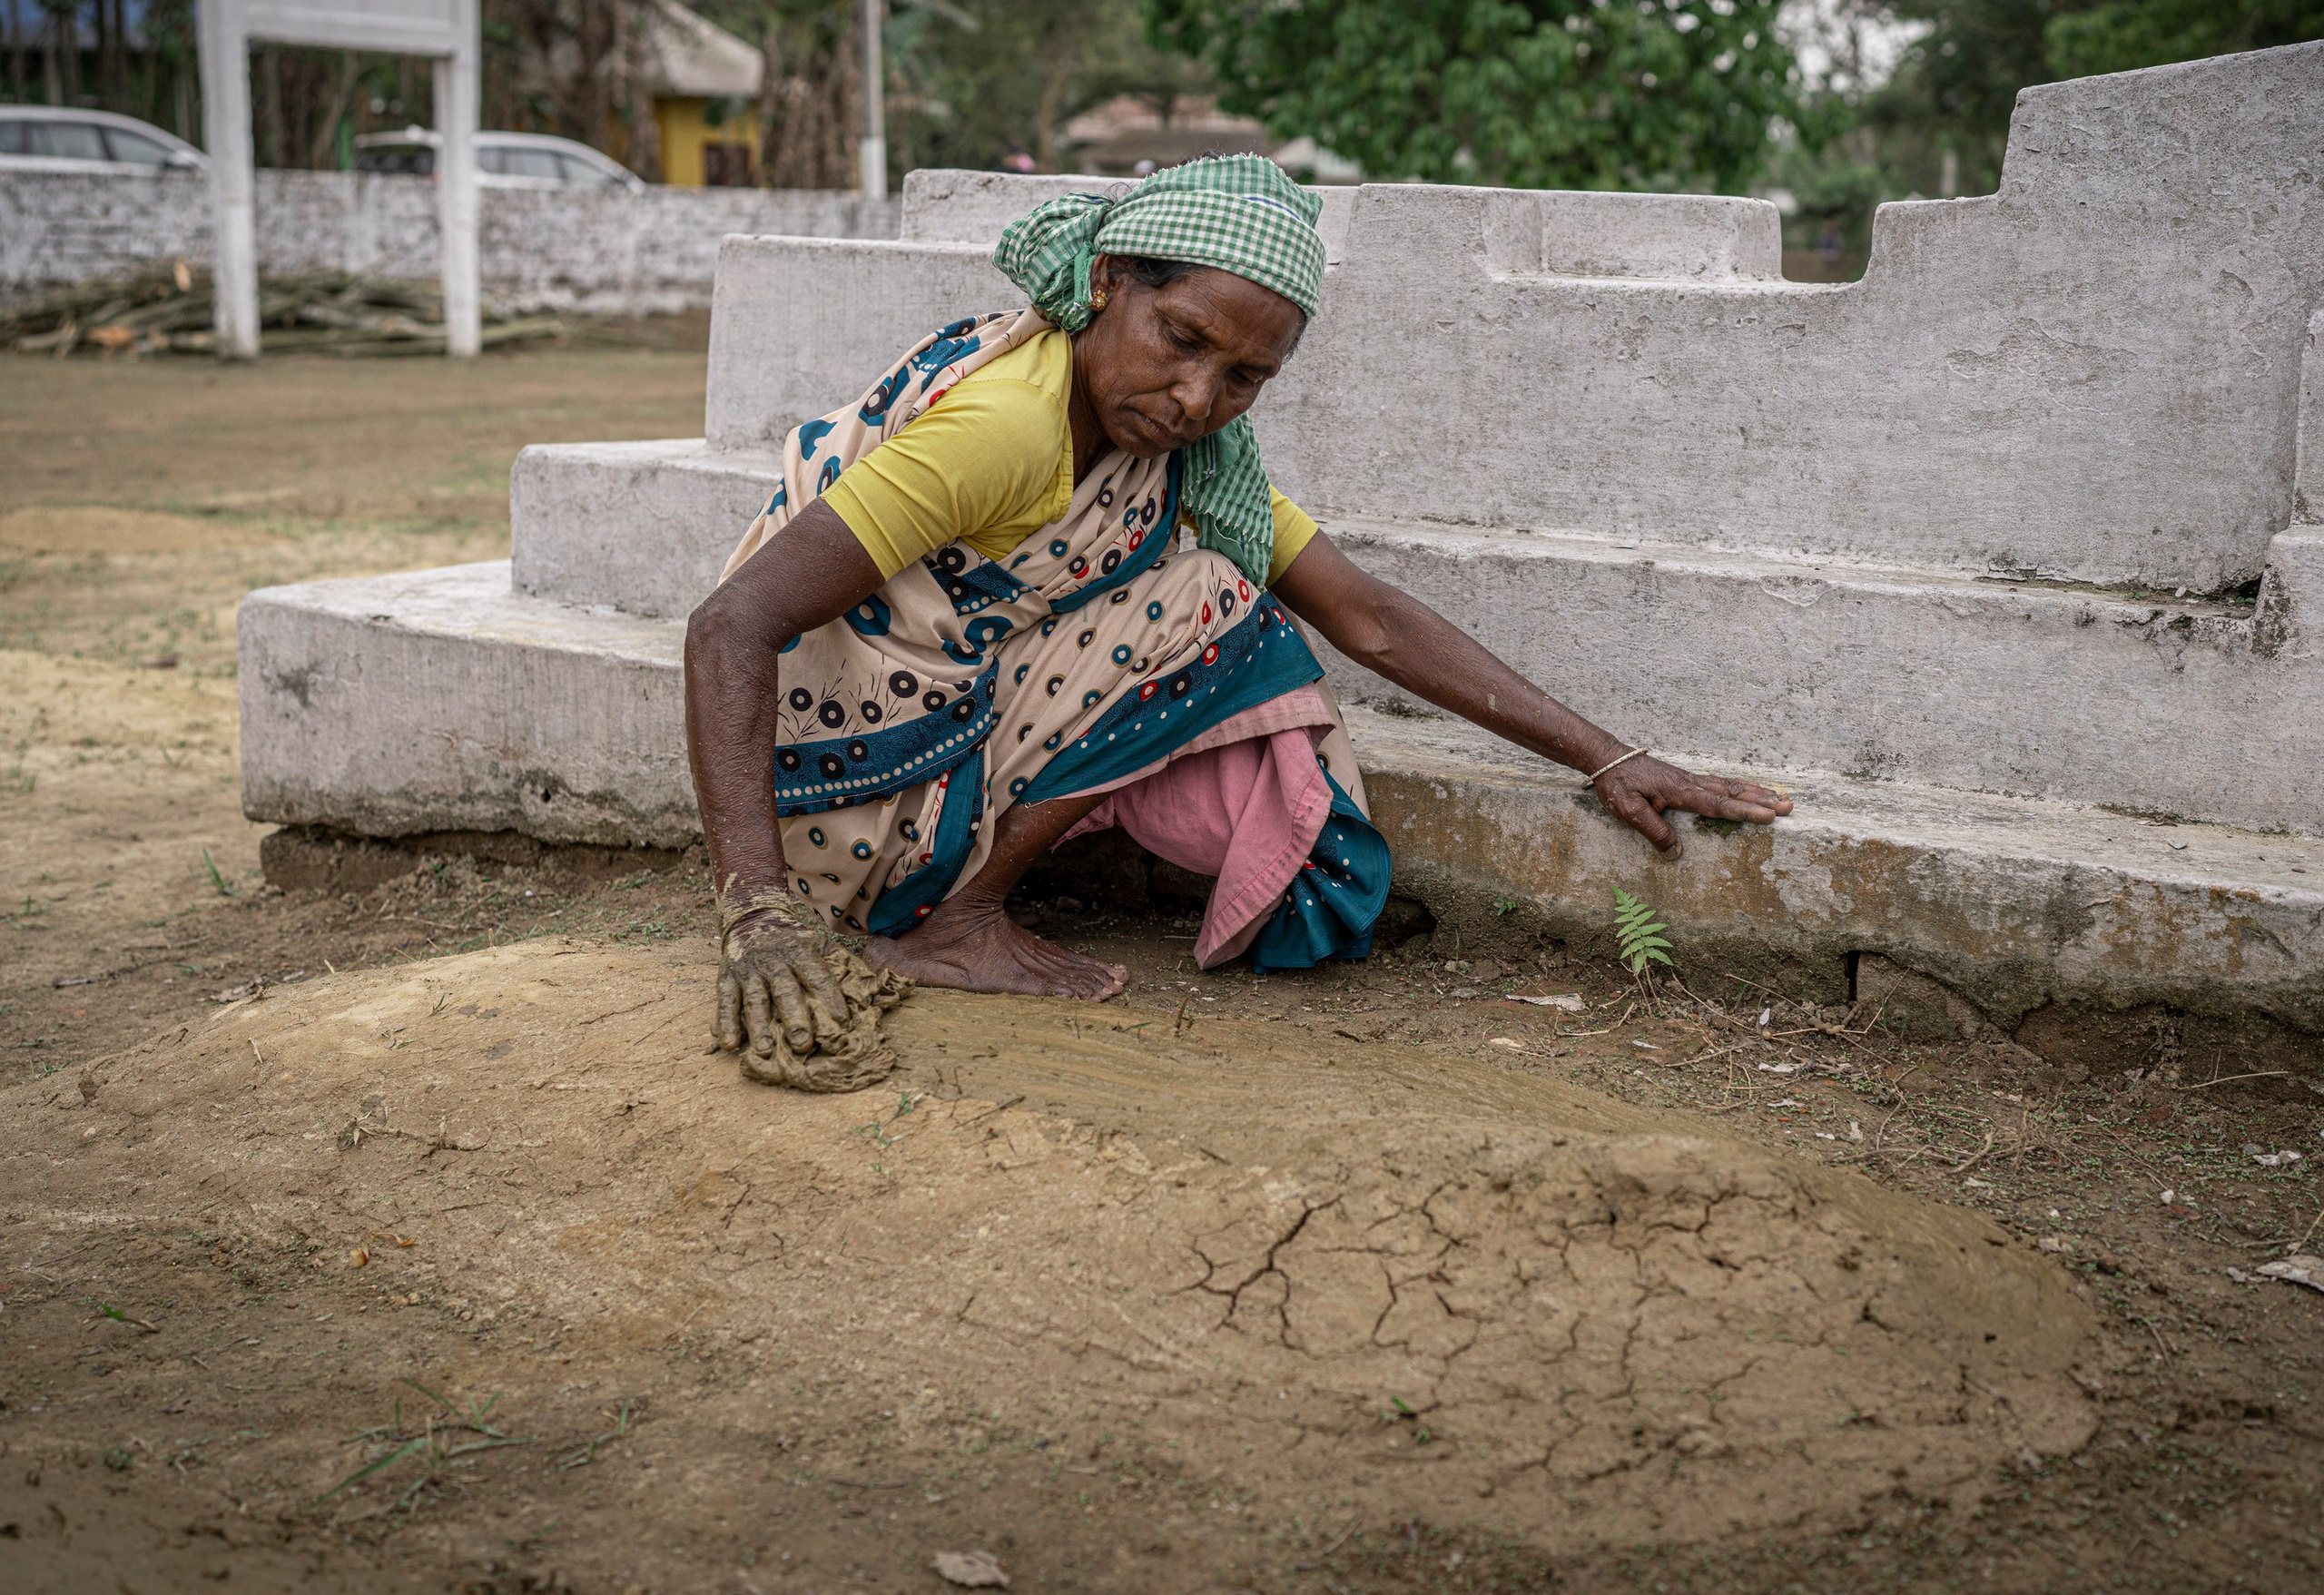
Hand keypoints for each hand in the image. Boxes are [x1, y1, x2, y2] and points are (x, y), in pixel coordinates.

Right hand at [718, 894, 853, 1058]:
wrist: (753, 918)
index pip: (818, 976)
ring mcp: (749, 971)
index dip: (830, 998)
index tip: (843, 1022)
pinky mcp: (727, 978)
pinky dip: (726, 1023)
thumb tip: (871, 987)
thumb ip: (840, 964)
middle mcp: (774, 962)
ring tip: (766, 1052)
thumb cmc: (793, 941)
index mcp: (801, 953)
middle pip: (785, 991)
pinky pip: (726, 1002)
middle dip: (795, 1019)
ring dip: (759, 1027)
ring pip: (755, 1000)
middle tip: (804, 1046)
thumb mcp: (818, 944)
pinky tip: (729, 1044)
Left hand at [1593, 753, 1790, 857]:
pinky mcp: (1686, 780)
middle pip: (1732, 792)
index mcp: (1680, 791)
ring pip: (1729, 785)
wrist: (1607, 758)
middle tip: (1789, 806)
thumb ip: (1653, 831)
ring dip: (1755, 792)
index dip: (1744, 813)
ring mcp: (1690, 779)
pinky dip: (1739, 786)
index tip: (1769, 817)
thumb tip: (1676, 854)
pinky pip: (1719, 783)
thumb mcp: (1628, 811)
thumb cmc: (1616, 785)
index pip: (1718, 805)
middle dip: (1761, 800)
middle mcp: (1690, 782)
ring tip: (1780, 796)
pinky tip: (1748, 790)